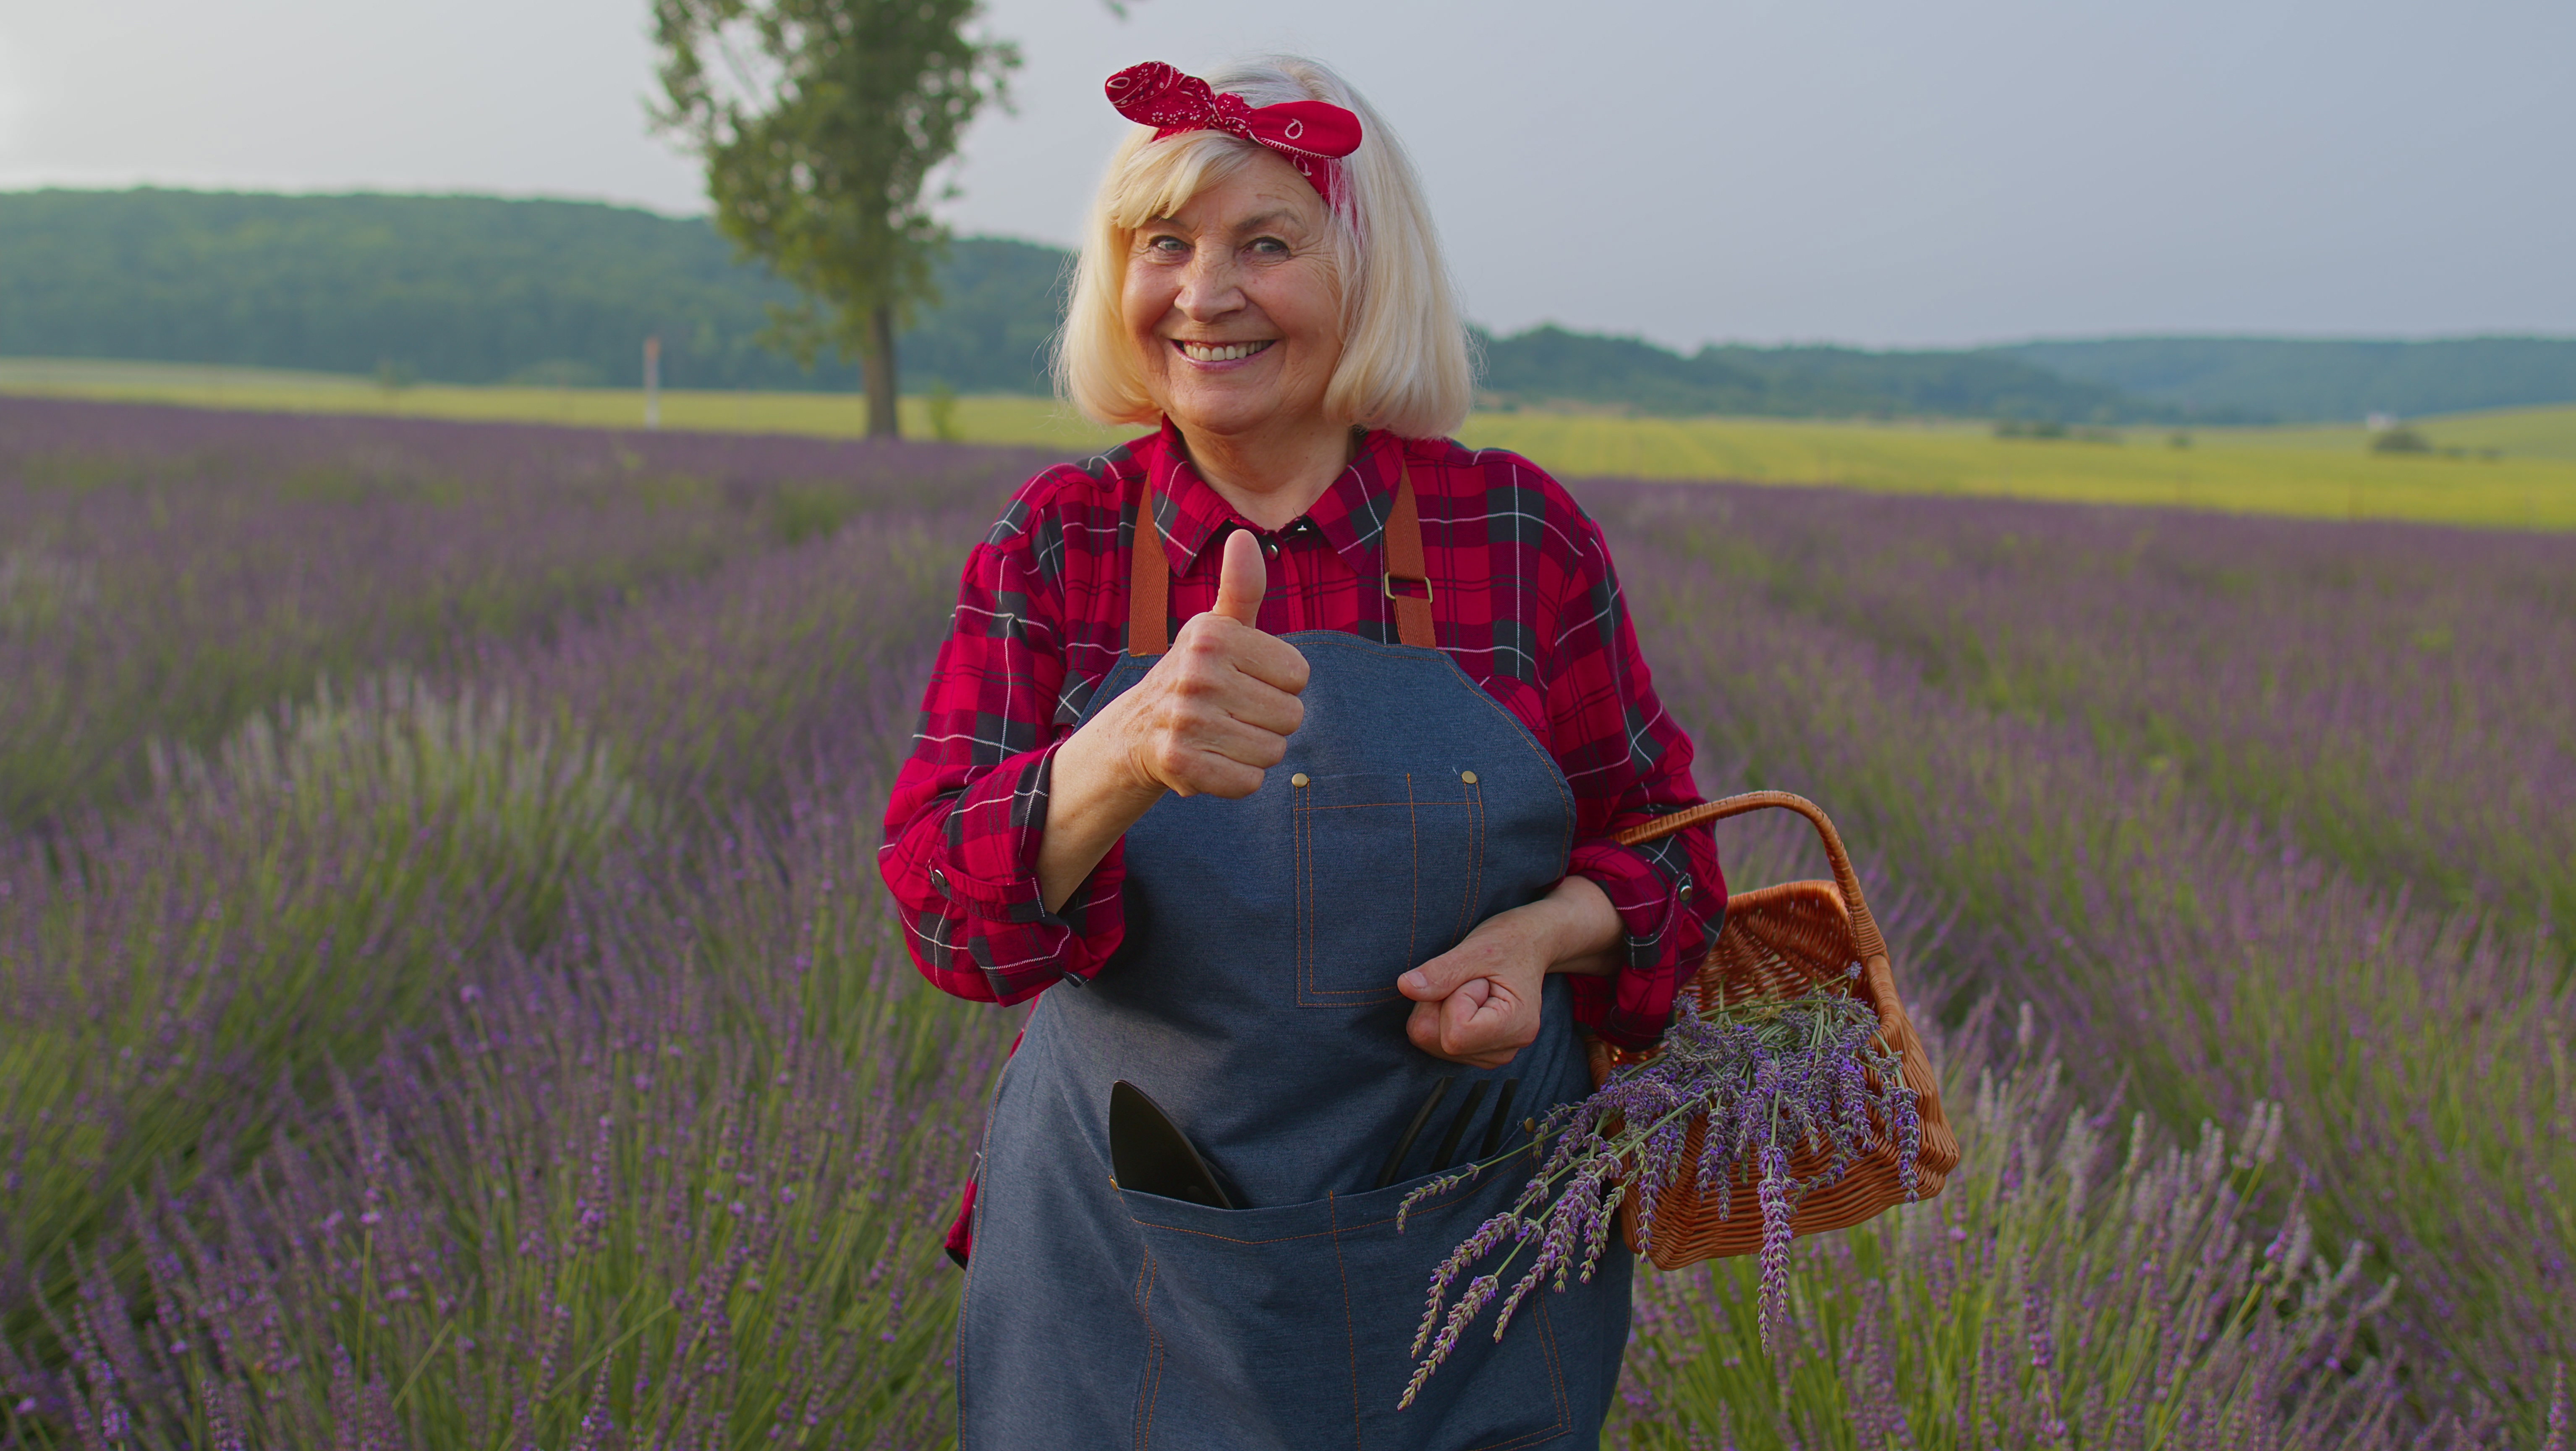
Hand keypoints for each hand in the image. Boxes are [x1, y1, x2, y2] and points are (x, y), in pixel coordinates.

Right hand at [1037, 530, 1307, 908]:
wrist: (1137, 731)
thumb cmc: (1196, 675)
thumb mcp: (1218, 629)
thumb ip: (1241, 587)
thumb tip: (1244, 535)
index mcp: (1212, 636)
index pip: (1298, 675)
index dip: (1279, 683)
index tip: (1246, 680)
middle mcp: (1196, 673)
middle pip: (1291, 716)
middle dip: (1269, 721)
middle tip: (1233, 713)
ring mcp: (1185, 719)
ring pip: (1273, 751)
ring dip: (1254, 751)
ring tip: (1222, 735)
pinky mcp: (1179, 762)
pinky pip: (1248, 782)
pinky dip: (1237, 779)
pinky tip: (1213, 761)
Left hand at [1398, 878, 1622, 1068]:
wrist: (1530, 945)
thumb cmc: (1509, 942)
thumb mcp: (1476, 948)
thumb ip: (1442, 971)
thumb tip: (1405, 987)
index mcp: (1517, 1026)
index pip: (1455, 1034)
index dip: (1452, 999)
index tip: (1475, 978)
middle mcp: (1506, 1050)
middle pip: (1438, 1040)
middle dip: (1439, 1003)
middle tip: (1467, 981)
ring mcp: (1491, 1056)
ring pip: (1432, 1042)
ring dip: (1439, 1009)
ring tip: (1469, 988)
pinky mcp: (1476, 1053)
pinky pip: (1434, 1042)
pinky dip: (1440, 1018)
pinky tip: (1464, 1001)